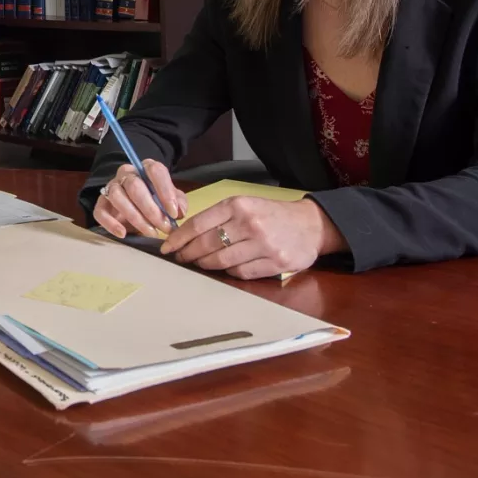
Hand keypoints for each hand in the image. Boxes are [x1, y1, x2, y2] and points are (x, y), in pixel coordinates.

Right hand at [89, 159, 186, 237]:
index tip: (173, 213)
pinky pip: (100, 211)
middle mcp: (127, 174)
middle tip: (164, 227)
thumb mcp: (172, 200)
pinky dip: (110, 223)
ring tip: (150, 232)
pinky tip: (123, 233)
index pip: (155, 171)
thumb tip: (179, 212)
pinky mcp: (101, 203)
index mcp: (146, 168)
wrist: (136, 206)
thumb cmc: (157, 200)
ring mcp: (112, 187)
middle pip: (135, 186)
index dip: (165, 192)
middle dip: (151, 209)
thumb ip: (179, 203)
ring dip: (135, 217)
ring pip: (117, 197)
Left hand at [160, 196, 347, 279]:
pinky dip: (230, 272)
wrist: (310, 224)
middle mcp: (250, 223)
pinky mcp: (276, 263)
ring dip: (206, 265)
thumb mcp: (245, 205)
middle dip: (188, 254)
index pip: (198, 224)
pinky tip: (227, 267)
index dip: (179, 238)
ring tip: (200, 264)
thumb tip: (185, 234)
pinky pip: (241, 273)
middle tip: (181, 258)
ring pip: (221, 261)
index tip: (167, 247)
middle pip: (207, 245)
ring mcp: (264, 244)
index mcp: (238, 205)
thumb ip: (218, 217)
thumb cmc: (271, 214)